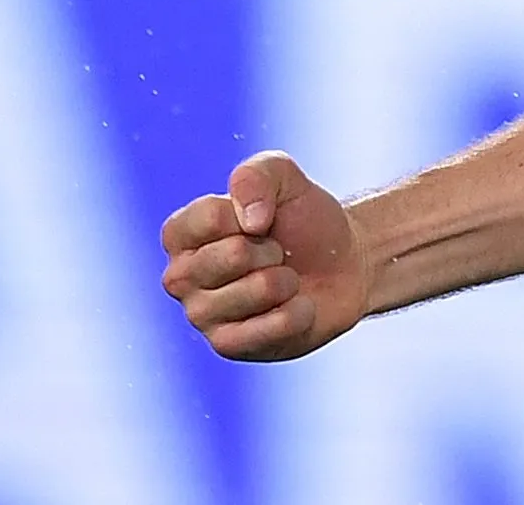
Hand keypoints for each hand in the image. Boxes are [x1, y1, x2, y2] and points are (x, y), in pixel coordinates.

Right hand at [159, 150, 367, 360]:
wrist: (343, 263)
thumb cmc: (303, 220)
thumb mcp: (284, 179)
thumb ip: (256, 176)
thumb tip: (250, 221)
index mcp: (181, 235)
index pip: (209, 218)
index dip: (250, 214)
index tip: (262, 220)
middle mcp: (180, 277)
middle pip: (234, 255)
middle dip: (272, 248)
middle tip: (276, 253)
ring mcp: (200, 316)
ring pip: (258, 289)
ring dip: (287, 279)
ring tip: (285, 280)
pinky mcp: (229, 346)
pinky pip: (275, 326)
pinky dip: (300, 311)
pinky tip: (296, 307)